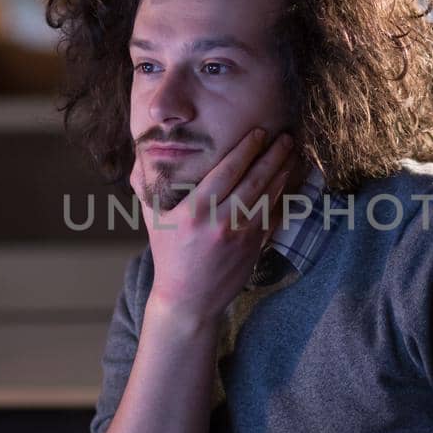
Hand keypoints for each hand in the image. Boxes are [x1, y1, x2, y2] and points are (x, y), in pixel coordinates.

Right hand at [135, 129, 295, 320]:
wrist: (188, 300)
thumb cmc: (168, 254)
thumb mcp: (152, 219)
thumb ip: (148, 185)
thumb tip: (141, 152)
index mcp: (194, 211)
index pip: (226, 171)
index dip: (245, 149)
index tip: (258, 132)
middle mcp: (220, 222)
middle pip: (253, 181)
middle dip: (272, 155)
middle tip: (284, 136)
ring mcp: (240, 236)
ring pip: (268, 197)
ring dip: (283, 173)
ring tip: (291, 153)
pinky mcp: (254, 248)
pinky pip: (273, 217)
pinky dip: (283, 198)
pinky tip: (289, 182)